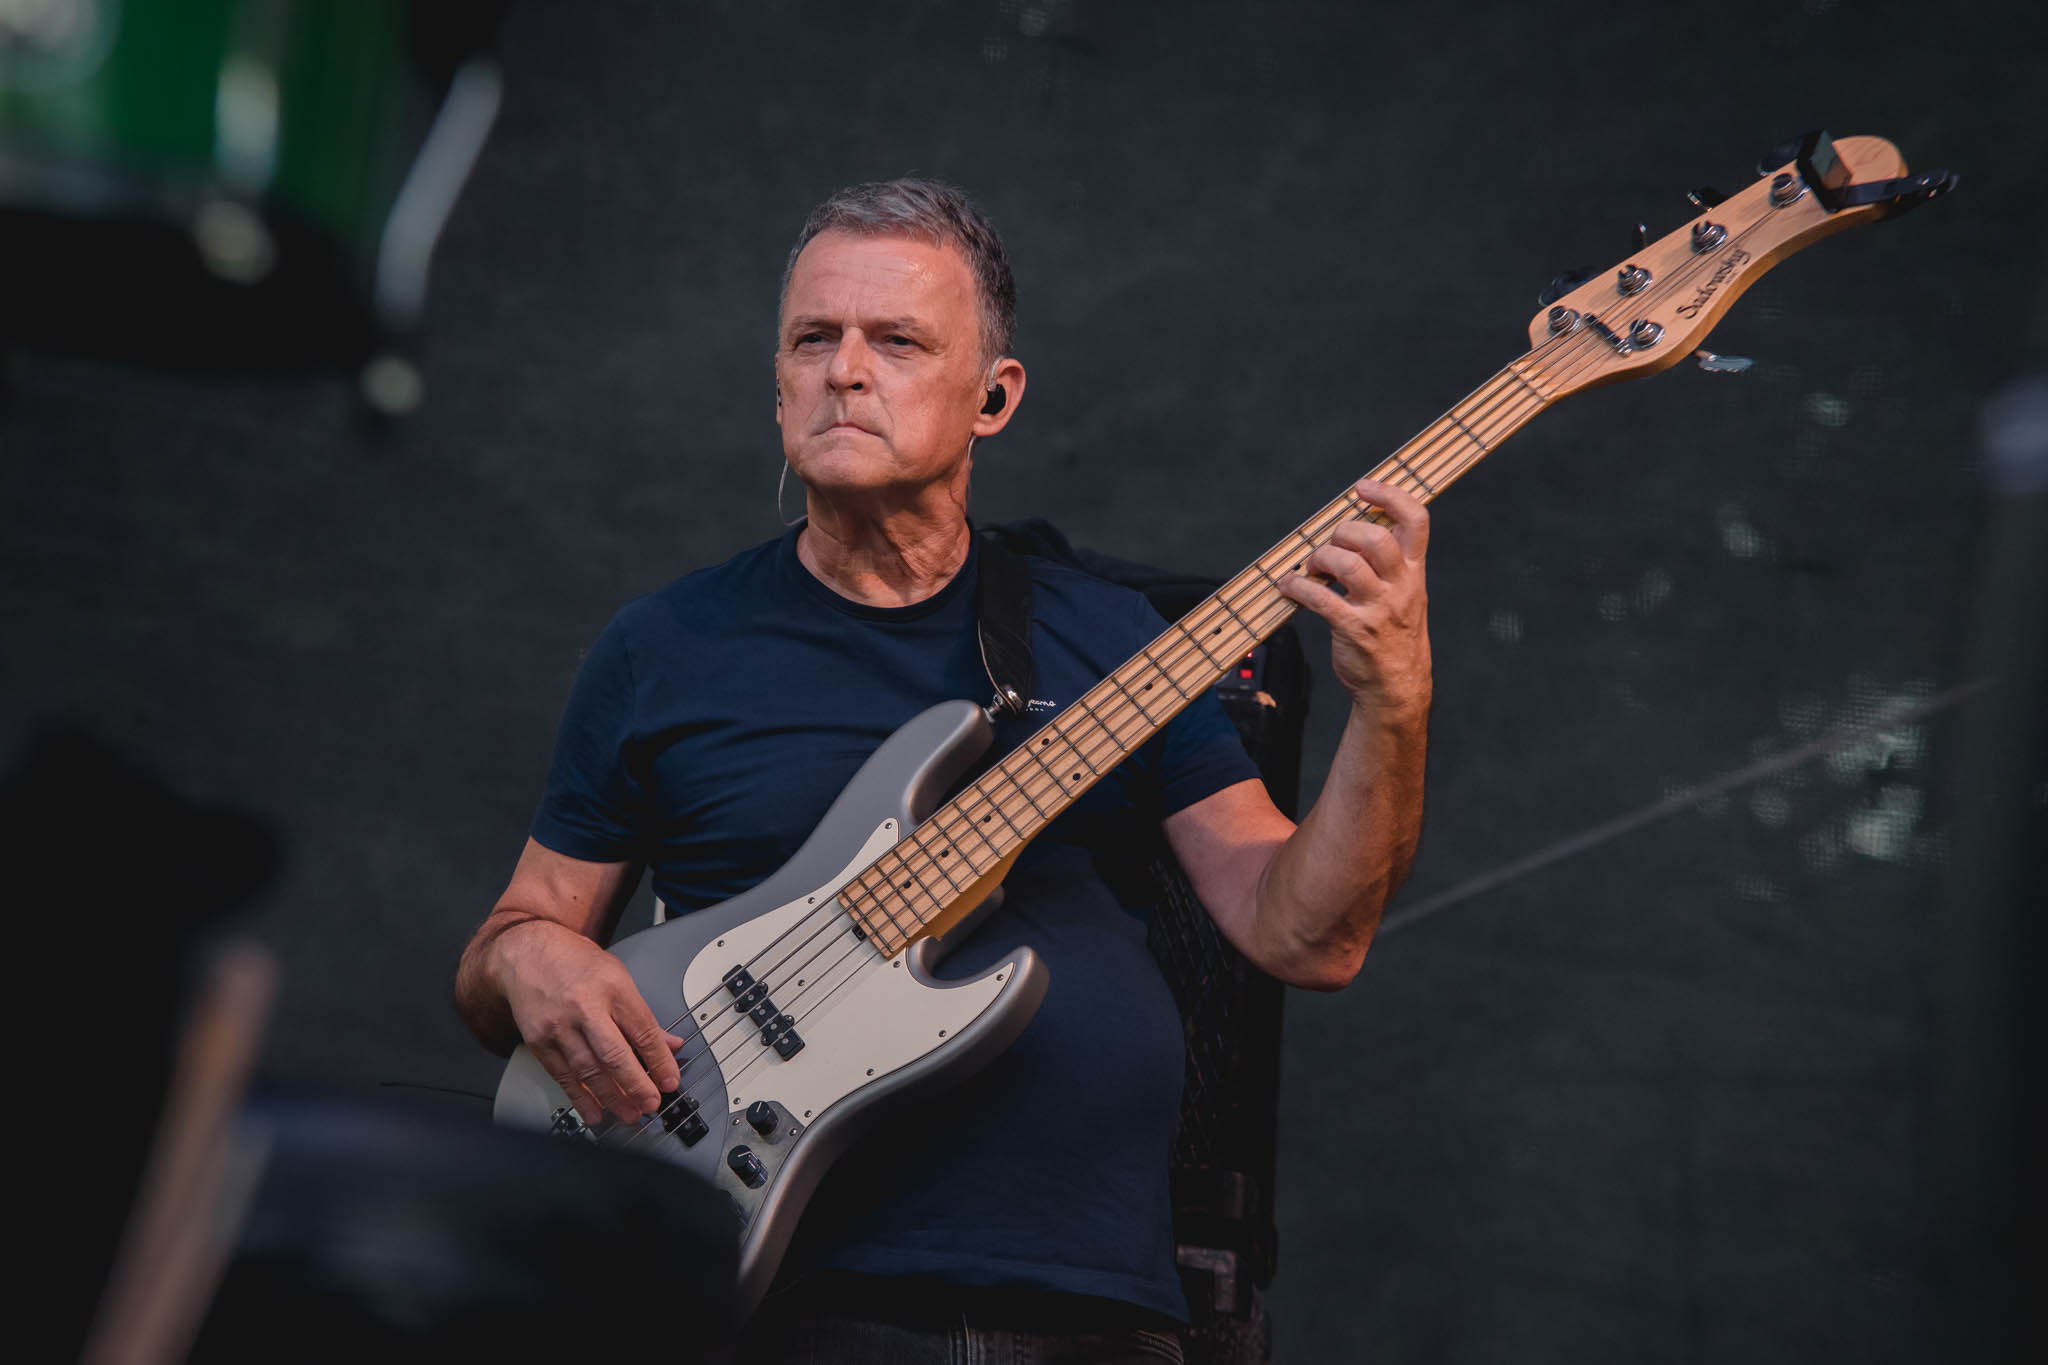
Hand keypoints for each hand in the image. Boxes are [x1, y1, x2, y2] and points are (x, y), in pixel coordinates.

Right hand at [496, 919, 685, 1124]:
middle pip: (615, 1054)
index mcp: (612, 988)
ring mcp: (559, 1026)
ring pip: (589, 1071)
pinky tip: (594, 1112)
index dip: (660, 1061)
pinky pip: (563, 1076)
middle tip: (651, 1104)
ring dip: (612, 1098)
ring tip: (629, 1113)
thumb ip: (642, 1014)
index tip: (670, 1081)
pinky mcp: (539, 1042)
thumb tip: (669, 1044)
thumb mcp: (618, 977)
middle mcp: (584, 1007)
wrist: (526, 953)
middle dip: (636, 1085)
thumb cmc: (574, 962)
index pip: (643, 1031)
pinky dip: (580, 1098)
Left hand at [1279, 476, 1432, 717]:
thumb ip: (1388, 563)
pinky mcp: (1354, 630)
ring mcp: (1378, 609)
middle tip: (1331, 545)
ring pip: (1347, 565)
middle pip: (1376, 539)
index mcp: (1413, 572)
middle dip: (1344, 532)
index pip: (1416, 521)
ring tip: (1311, 567)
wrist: (1396, 688)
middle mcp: (1400, 587)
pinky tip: (1289, 586)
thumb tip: (1353, 530)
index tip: (1363, 488)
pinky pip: (1320, 599)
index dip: (1390, 495)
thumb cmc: (1393, 637)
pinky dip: (1297, 587)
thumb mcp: (1405, 595)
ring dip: (1319, 558)